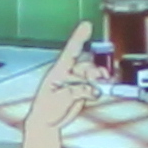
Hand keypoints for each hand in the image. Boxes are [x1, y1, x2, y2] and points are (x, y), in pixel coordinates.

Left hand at [23, 24, 100, 138]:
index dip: (79, 37)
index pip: (71, 51)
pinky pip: (95, 87)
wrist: (47, 122)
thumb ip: (77, 92)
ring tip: (102, 83)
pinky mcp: (83, 92)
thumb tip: (94, 90)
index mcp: (59, 71)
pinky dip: (99, 89)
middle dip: (95, 70)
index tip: (87, 24)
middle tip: (101, 76)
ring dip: (99, 78)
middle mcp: (69, 74)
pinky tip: (96, 94)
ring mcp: (77, 82)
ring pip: (93, 75)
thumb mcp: (60, 98)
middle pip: (87, 65)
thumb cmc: (46, 108)